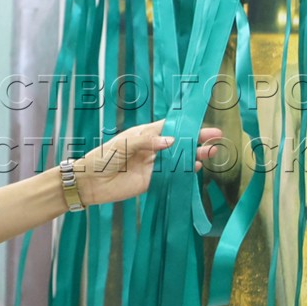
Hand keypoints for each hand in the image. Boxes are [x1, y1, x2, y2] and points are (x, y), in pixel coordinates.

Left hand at [73, 121, 223, 206]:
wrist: (90, 182)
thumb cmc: (103, 157)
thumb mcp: (124, 144)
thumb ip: (147, 142)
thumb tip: (172, 141)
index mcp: (144, 134)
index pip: (169, 127)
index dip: (186, 125)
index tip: (203, 123)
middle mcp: (152, 148)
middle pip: (178, 142)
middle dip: (196, 139)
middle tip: (216, 137)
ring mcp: (153, 165)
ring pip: (178, 159)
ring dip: (194, 155)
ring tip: (211, 152)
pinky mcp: (151, 181)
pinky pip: (171, 176)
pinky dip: (184, 171)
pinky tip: (196, 166)